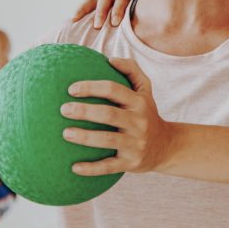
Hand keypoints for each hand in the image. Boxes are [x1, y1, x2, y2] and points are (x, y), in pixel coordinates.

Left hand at [60, 57, 172, 175]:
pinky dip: (92, 168)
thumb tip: (110, 59)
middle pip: (109, 114)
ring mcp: (136, 143)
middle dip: (85, 111)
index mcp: (139, 101)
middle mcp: (139, 121)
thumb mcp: (145, 89)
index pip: (113, 89)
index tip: (71, 89)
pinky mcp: (132, 163)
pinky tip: (74, 168)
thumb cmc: (146, 112)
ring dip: (85, 137)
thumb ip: (131, 69)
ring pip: (108, 140)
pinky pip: (109, 166)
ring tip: (65, 133)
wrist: (166, 146)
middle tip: (63, 109)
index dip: (92, 87)